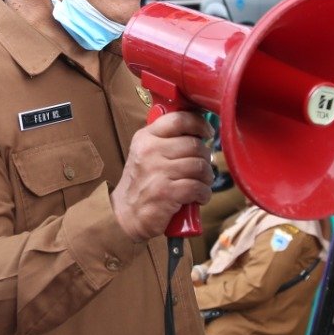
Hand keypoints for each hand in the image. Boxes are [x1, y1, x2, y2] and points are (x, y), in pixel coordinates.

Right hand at [112, 111, 213, 242]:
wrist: (125, 214)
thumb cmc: (142, 183)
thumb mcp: (147, 153)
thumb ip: (168, 140)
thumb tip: (200, 133)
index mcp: (146, 137)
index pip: (178, 119)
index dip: (199, 124)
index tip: (208, 132)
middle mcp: (150, 151)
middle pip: (194, 145)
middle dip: (205, 158)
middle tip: (202, 169)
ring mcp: (157, 172)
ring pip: (199, 166)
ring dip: (207, 177)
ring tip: (201, 184)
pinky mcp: (165, 193)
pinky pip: (198, 187)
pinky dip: (204, 193)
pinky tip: (199, 197)